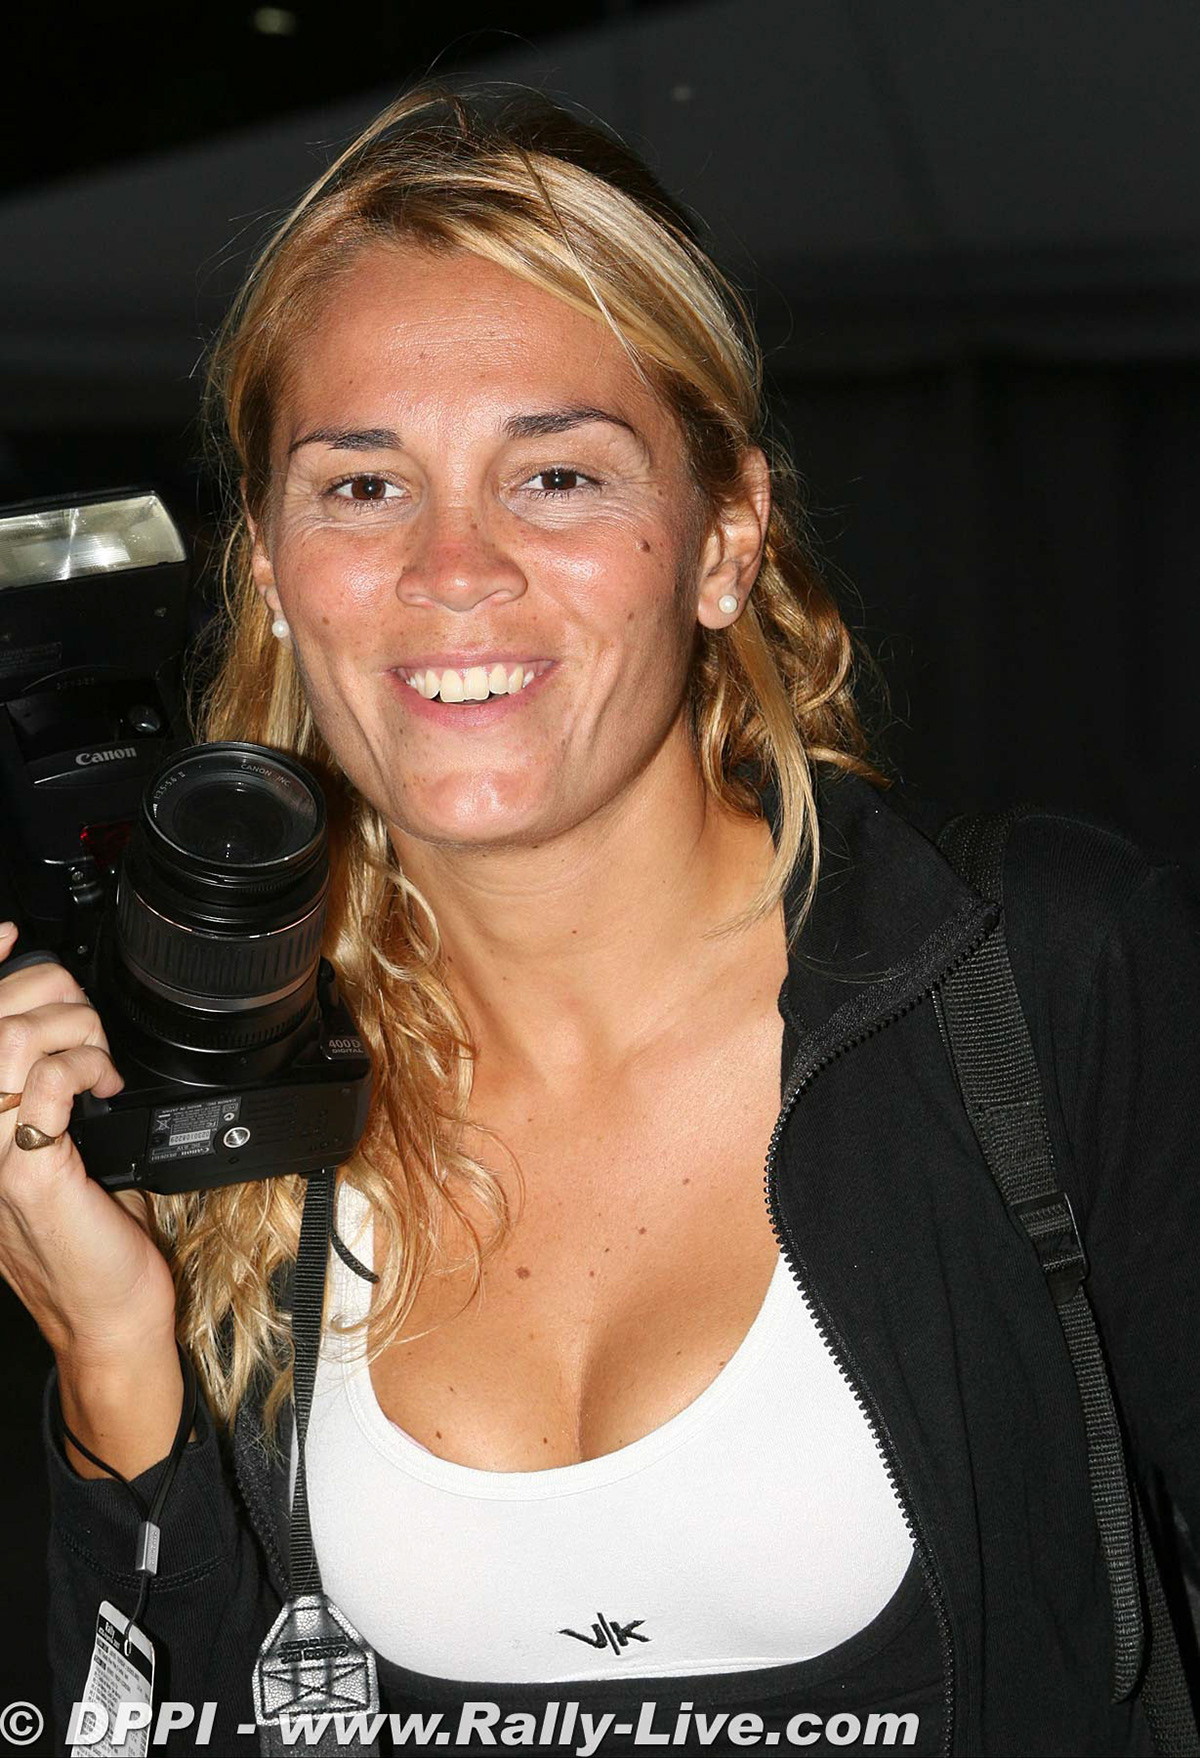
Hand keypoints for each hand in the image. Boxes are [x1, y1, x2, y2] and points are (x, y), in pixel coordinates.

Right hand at [0, 922, 182, 1470]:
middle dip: (55, 995)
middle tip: (92, 1029)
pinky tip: (103, 1088)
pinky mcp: (28, 1173)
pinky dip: (84, 1066)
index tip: (10, 933)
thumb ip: (58, 1097)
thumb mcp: (70, 1151)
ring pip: (15, 1039)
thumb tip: (78, 1042)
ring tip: (102, 1063)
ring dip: (77, 1031)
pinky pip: (44, 1084)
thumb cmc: (95, 1242)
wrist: (109, 1319)